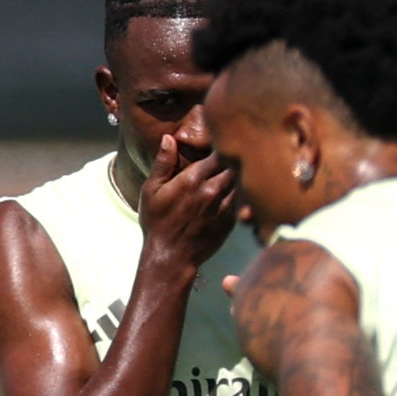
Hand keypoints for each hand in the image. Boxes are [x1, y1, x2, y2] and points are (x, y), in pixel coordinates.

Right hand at [141, 126, 242, 276]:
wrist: (170, 257)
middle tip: (238, 150)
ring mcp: (225, 206)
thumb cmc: (157, 223)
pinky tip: (242, 188)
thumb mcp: (151, 191)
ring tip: (244, 167)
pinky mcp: (232, 220)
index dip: (223, 142)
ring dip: (243, 173)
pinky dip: (245, 191)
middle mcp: (213, 190)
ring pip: (244, 180)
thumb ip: (162, 163)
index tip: (223, 139)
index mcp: (193, 179)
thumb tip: (168, 138)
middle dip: (237, 156)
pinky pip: (245, 199)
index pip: (219, 149)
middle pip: (236, 162)